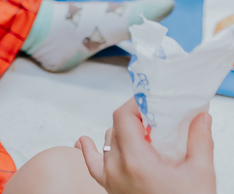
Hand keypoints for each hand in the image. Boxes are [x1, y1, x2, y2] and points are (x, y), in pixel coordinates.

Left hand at [76, 99, 216, 193]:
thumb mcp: (200, 174)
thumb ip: (200, 141)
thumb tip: (201, 116)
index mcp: (135, 160)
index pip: (123, 117)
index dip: (136, 105)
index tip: (152, 103)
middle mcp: (116, 168)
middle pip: (116, 128)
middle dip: (137, 120)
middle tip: (157, 120)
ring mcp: (110, 179)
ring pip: (107, 142)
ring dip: (123, 134)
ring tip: (144, 136)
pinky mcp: (110, 189)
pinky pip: (92, 165)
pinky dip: (89, 151)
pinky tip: (86, 142)